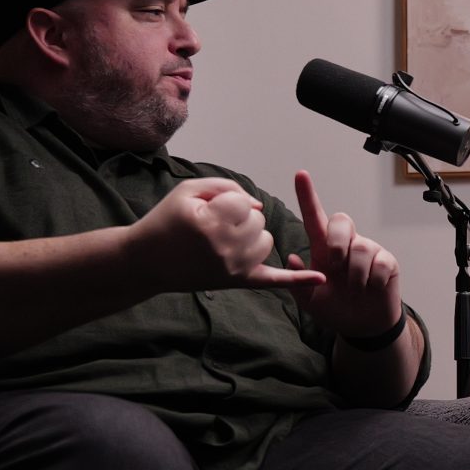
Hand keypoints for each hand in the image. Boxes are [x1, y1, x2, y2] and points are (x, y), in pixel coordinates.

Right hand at [131, 177, 325, 292]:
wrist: (146, 262)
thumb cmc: (166, 221)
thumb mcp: (189, 190)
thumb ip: (227, 187)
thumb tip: (259, 205)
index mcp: (211, 223)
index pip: (243, 202)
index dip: (227, 202)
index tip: (207, 211)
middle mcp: (225, 248)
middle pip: (258, 221)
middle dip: (240, 218)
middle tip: (212, 226)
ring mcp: (234, 269)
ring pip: (266, 241)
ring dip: (251, 236)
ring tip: (223, 240)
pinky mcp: (238, 282)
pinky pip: (275, 281)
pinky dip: (298, 280)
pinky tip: (322, 278)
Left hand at [286, 168, 404, 338]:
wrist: (362, 326)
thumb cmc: (335, 308)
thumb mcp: (310, 301)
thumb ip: (298, 282)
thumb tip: (292, 258)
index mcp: (324, 249)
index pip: (314, 217)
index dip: (307, 196)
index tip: (300, 175)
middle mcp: (346, 244)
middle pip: (342, 221)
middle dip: (337, 242)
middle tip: (334, 265)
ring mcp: (368, 251)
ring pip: (361, 247)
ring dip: (354, 273)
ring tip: (354, 289)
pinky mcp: (387, 262)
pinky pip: (380, 262)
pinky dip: (373, 280)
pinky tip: (371, 289)